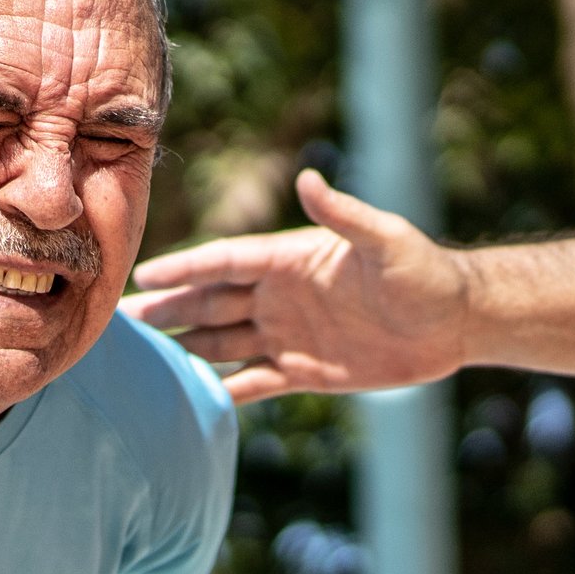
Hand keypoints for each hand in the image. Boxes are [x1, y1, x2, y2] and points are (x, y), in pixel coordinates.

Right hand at [125, 165, 470, 402]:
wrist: (454, 322)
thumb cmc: (423, 271)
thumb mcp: (384, 239)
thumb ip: (343, 214)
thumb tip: (309, 179)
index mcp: (290, 260)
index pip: (225, 262)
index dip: (185, 267)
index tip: (144, 271)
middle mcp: (280, 296)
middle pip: (211, 302)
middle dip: (168, 308)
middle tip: (120, 316)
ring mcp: (288, 335)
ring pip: (222, 340)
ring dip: (184, 345)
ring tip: (142, 354)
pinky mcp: (305, 372)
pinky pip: (254, 381)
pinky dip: (223, 388)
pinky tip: (191, 395)